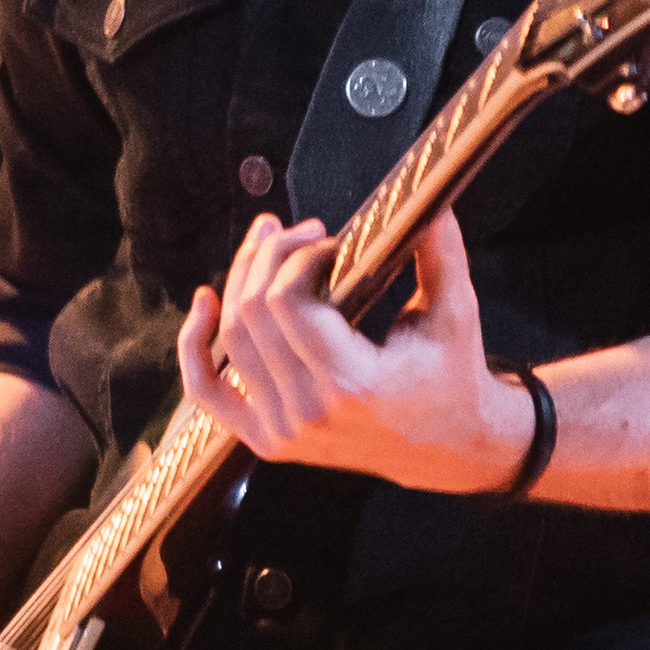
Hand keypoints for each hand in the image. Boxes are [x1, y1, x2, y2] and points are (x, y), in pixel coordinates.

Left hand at [176, 209, 534, 492]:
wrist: (447, 450)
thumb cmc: (452, 375)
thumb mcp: (456, 314)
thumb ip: (441, 253)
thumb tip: (432, 199)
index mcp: (352, 384)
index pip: (289, 302)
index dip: (298, 256)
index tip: (329, 240)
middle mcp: (309, 414)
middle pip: (253, 314)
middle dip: (269, 256)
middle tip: (298, 230)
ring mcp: (283, 433)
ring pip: (230, 341)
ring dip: (240, 281)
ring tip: (266, 243)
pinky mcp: (268, 442)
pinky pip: (208, 391)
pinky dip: (194, 346)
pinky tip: (205, 301)